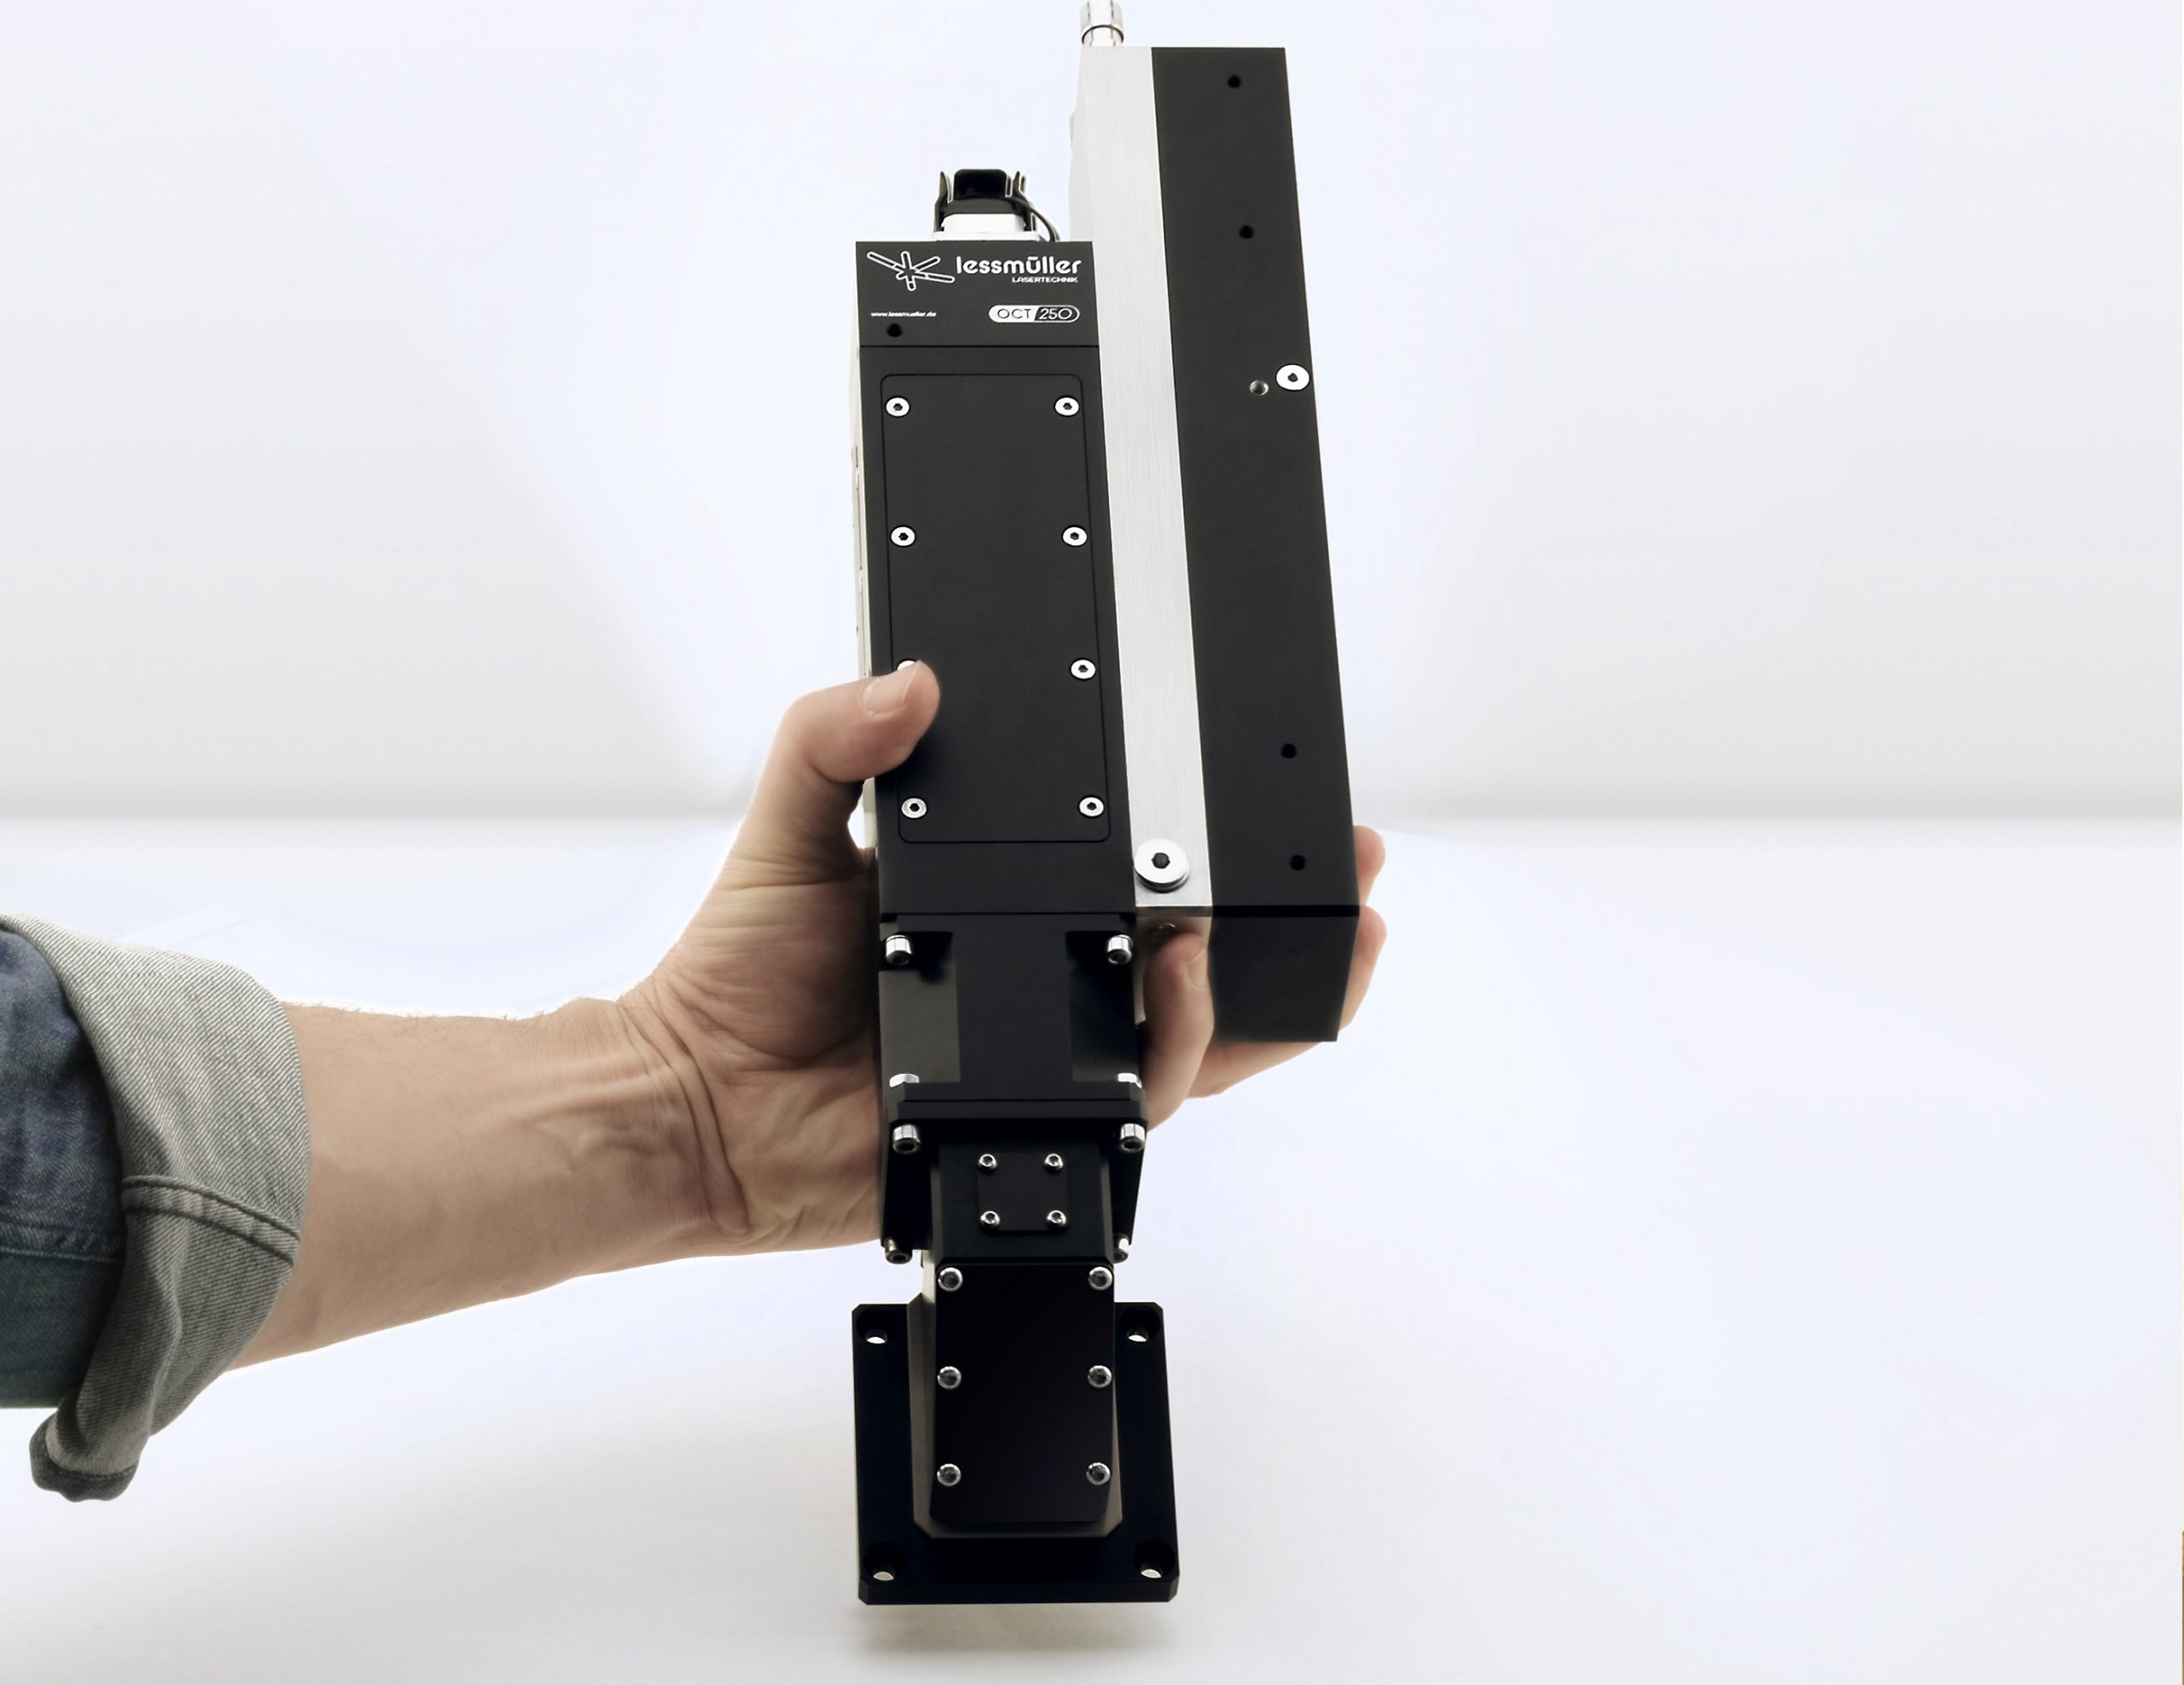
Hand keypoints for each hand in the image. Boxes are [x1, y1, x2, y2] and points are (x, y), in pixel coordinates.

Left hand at [622, 664, 1388, 1257]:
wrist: (696, 1104)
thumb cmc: (736, 979)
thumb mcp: (791, 831)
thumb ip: (835, 742)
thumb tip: (909, 679)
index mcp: (1003, 914)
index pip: (1127, 874)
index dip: (1207, 846)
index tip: (1268, 792)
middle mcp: (1042, 987)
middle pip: (1199, 955)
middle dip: (1291, 918)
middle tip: (1351, 868)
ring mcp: (1052, 1065)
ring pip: (1200, 1033)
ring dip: (1273, 987)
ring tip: (1322, 930)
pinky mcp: (1045, 1129)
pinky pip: (1146, 1098)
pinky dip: (1190, 1049)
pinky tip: (1198, 991)